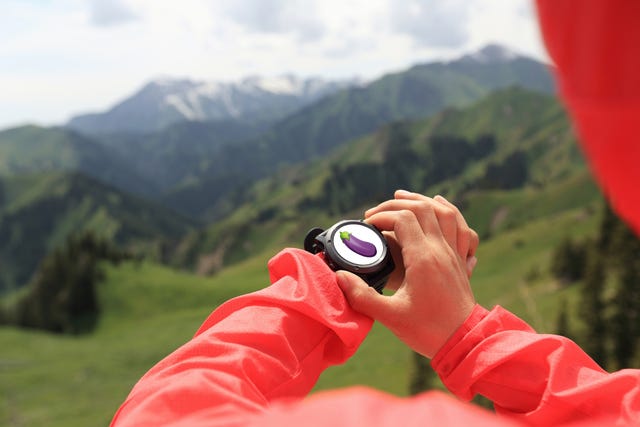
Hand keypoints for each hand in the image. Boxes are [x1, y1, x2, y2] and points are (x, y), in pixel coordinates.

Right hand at [336, 190, 477, 357]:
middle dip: (396, 204)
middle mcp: (441, 250)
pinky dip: (449, 211)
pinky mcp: (461, 261)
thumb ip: (362, 296)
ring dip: (422, 200)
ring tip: (403, 197)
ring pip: (444, 212)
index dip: (382, 216)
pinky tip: (440, 206)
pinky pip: (460, 227)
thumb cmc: (428, 331)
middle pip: (422, 208)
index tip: (367, 226)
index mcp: (423, 259)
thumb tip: (339, 277)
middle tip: (376, 212)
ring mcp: (454, 253)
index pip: (402, 219)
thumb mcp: (390, 316)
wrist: (465, 344)